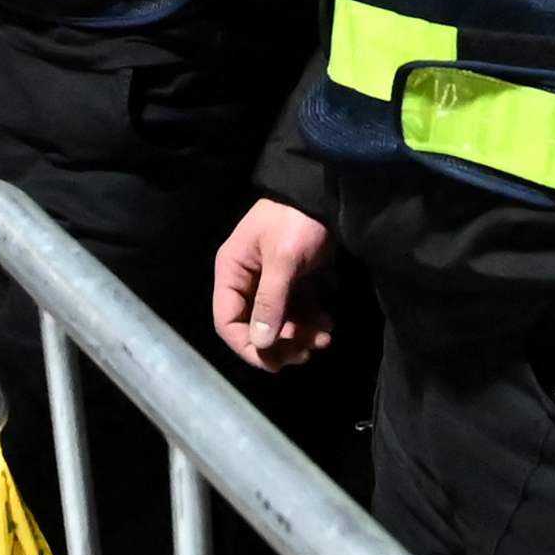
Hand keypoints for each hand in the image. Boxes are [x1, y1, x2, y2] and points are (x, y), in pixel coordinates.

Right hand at [208, 198, 332, 370]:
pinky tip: (327, 324)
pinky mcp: (291, 279)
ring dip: (298, 335)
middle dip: (280, 343)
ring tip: (324, 338)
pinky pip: (295, 310)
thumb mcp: (283, 260)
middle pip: (254, 326)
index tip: (274, 362)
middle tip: (306, 352)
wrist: (323, 191)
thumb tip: (260, 343)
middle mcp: (246, 279)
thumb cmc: (296, 222)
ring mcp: (269, 280)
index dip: (247, 346)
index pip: (227, 321)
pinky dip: (309, 321)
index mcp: (232, 272)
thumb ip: (271, 302)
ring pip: (278, 322)